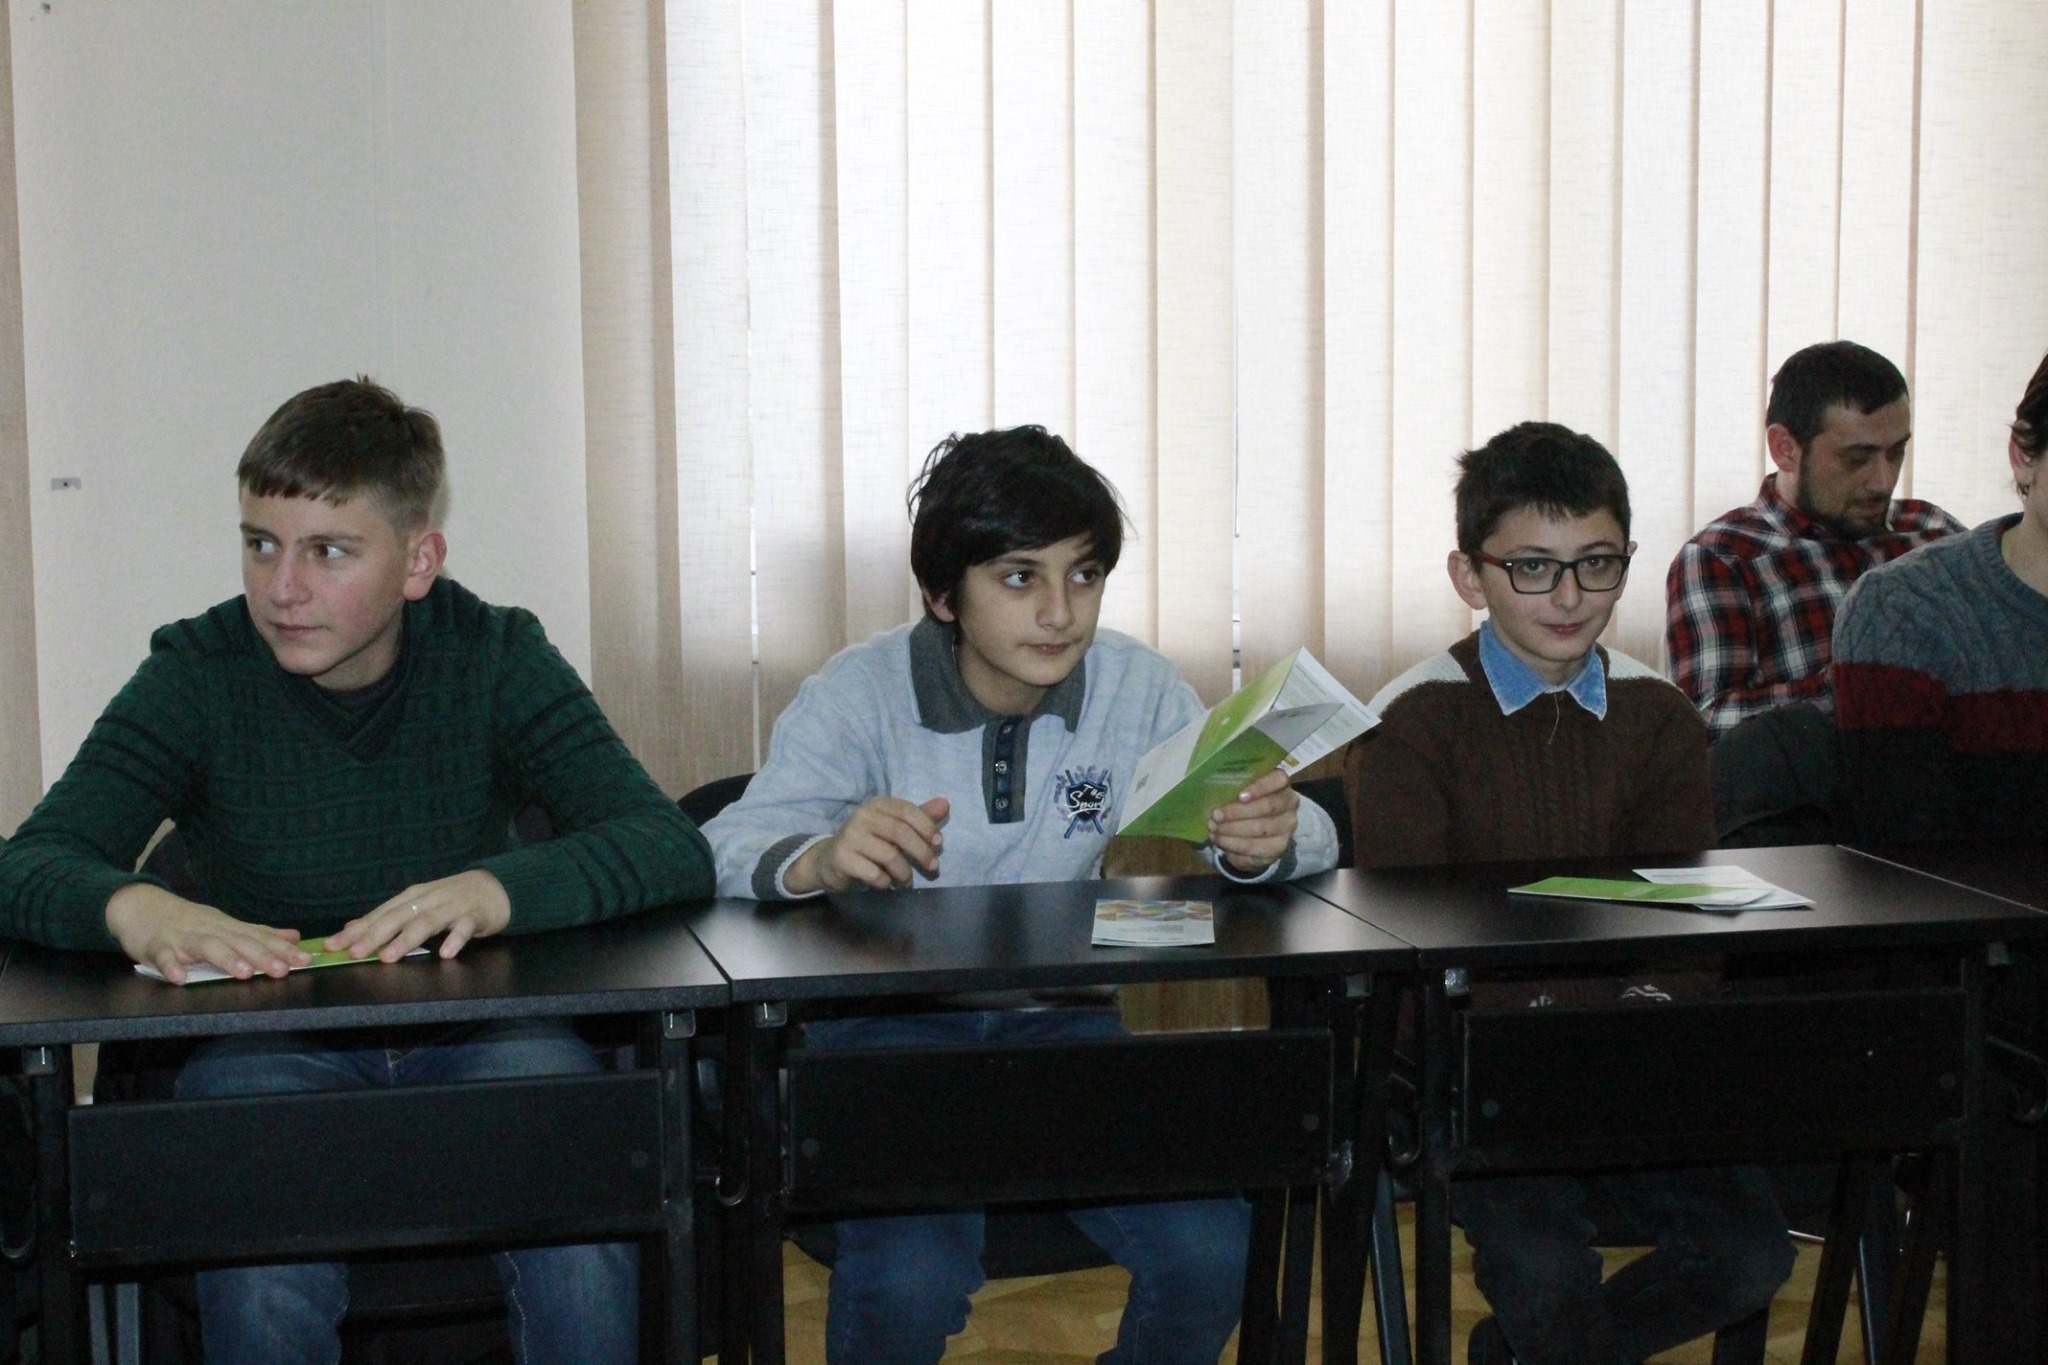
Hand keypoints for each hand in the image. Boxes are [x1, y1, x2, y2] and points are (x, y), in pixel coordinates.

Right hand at [105, 882, 308, 983]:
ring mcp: (183, 938)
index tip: (306, 960)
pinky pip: (163, 956)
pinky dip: (171, 966)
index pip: (260, 938)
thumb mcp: (225, 925)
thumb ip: (258, 933)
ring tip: (244, 973)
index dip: (283, 949)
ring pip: (207, 947)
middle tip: (283, 970)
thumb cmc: (187, 921)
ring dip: (226, 959)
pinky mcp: (156, 946)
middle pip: (239, 941)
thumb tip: (294, 937)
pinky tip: (180, 978)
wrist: (140, 905)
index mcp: (228, 928)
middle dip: (263, 956)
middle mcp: (210, 930)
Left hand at [323, 869, 511, 962]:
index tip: (332, 945)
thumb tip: (351, 927)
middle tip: (354, 953)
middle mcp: (427, 900)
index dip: (355, 930)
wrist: (494, 888)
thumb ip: (388, 916)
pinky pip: (464, 928)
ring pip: (426, 923)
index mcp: (410, 898)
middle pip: (398, 917)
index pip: (379, 914)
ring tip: (389, 957)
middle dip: (374, 935)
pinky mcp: (474, 916)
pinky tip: (445, 954)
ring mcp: (451, 906)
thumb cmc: (450, 900)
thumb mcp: (417, 905)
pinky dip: (454, 939)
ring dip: (406, 939)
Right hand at [785, 797, 950, 893]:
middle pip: (900, 833)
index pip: (907, 810)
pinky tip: (887, 884)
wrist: (829, 861)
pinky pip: (874, 873)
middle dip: (922, 853)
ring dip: (904, 873)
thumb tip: (945, 804)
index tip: (939, 844)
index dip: (927, 827)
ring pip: (889, 855)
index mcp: (877, 804)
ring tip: (906, 881)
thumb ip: (919, 818)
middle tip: (933, 868)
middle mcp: (861, 816)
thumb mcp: (893, 828)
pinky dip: (886, 882)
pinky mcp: (841, 858)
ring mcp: (849, 836)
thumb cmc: (868, 843)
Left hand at [1208, 767, 1298, 873]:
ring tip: (1213, 829)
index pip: (1278, 779)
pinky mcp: (1279, 848)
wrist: (1257, 832)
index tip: (1239, 796)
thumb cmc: (1244, 804)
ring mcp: (1287, 827)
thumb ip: (1233, 788)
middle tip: (1215, 815)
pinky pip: (1255, 847)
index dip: (1259, 787)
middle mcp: (1289, 804)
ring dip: (1232, 830)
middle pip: (1267, 807)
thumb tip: (1211, 791)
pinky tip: (1220, 840)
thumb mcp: (1241, 791)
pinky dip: (1233, 845)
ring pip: (1260, 829)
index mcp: (1281, 784)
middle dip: (1237, 812)